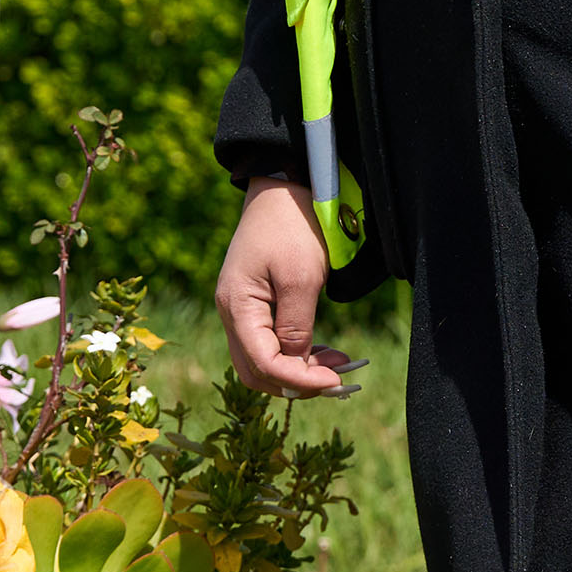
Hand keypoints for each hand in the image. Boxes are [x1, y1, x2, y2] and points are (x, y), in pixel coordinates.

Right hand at [215, 178, 358, 397]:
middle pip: (256, 371)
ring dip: (298, 372)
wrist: (283, 187)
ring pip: (262, 362)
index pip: (262, 363)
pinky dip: (296, 355)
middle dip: (296, 384)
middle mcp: (231, 313)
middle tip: (338, 381)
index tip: (335, 381)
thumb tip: (297, 366)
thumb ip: (297, 326)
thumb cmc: (292, 225)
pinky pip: (269, 344)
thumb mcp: (301, 276)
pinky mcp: (255, 305)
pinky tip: (326, 352)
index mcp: (237, 305)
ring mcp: (241, 310)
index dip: (298, 380)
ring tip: (339, 367)